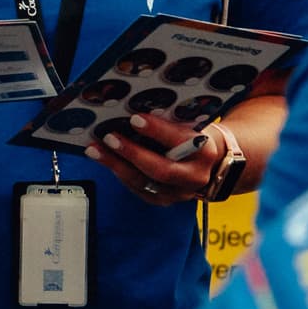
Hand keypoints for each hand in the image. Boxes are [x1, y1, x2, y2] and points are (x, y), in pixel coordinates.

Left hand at [87, 110, 227, 207]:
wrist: (211, 163)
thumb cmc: (195, 136)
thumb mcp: (192, 124)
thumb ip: (171, 120)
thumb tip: (134, 107)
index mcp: (204, 152)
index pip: (179, 141)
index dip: (157, 130)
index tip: (135, 118)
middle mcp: (194, 176)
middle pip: (160, 169)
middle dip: (132, 153)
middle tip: (110, 137)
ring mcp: (179, 193)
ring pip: (143, 182)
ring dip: (116, 165)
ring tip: (96, 150)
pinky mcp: (164, 200)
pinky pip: (137, 189)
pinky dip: (120, 173)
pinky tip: (106, 160)